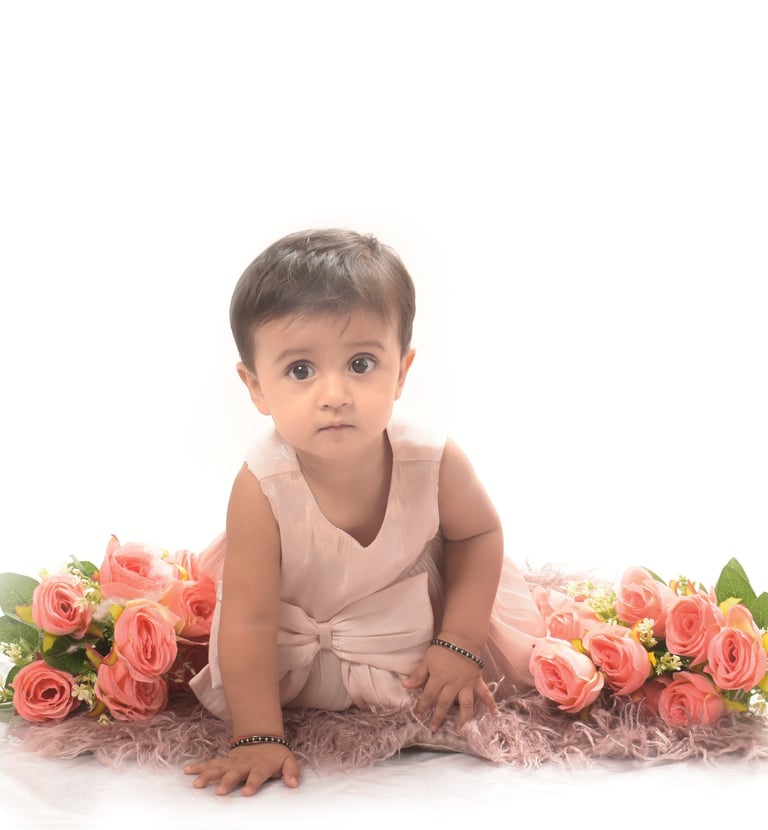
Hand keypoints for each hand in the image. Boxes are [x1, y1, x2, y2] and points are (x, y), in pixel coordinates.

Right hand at [184, 743, 299, 795]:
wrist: (262, 738)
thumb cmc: (275, 755)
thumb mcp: (288, 760)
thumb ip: (292, 771)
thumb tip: (294, 784)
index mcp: (261, 765)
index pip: (258, 774)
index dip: (253, 783)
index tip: (246, 793)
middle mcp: (245, 763)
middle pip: (235, 772)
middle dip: (227, 781)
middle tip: (220, 792)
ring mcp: (233, 761)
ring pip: (219, 767)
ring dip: (208, 775)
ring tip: (197, 784)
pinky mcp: (224, 761)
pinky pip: (210, 764)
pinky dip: (199, 767)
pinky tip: (187, 771)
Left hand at [402, 643, 497, 731]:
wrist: (462, 639)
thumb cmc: (442, 649)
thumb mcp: (427, 660)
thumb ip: (418, 674)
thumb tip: (405, 685)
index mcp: (439, 678)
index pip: (429, 696)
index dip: (422, 706)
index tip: (418, 715)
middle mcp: (453, 684)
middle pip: (445, 704)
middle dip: (438, 717)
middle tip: (433, 729)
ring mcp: (467, 684)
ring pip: (466, 704)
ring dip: (463, 718)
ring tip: (460, 729)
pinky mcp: (477, 681)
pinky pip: (485, 693)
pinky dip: (490, 703)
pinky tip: (495, 713)